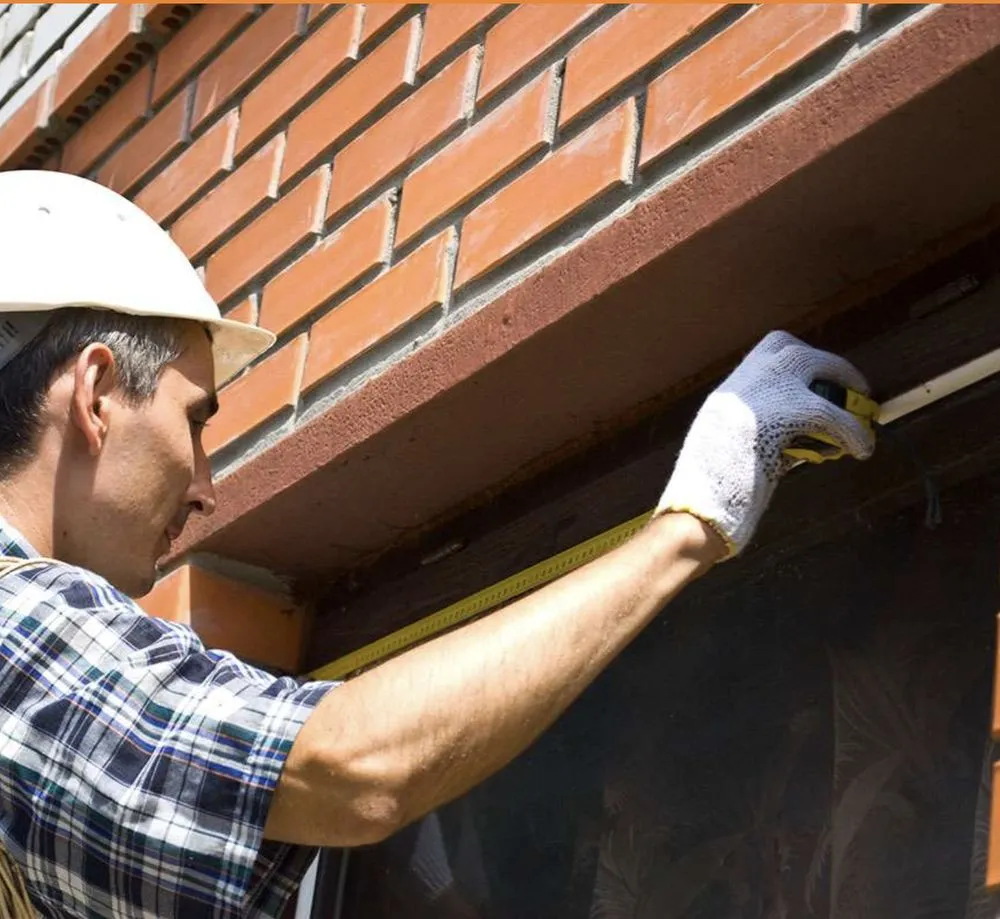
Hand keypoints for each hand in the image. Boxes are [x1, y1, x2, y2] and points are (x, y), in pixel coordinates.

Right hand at [655, 331, 874, 558]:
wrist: (704, 494)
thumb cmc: (714, 483)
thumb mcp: (728, 443)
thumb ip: (755, 429)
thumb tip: (793, 439)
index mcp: (732, 390)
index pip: (770, 351)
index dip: (798, 361)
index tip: (815, 377)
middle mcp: (750, 378)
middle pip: (798, 353)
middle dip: (831, 368)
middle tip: (853, 388)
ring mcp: (771, 388)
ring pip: (822, 372)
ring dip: (846, 394)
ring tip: (860, 420)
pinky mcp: (795, 409)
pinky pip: (835, 415)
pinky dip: (853, 432)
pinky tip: (860, 449)